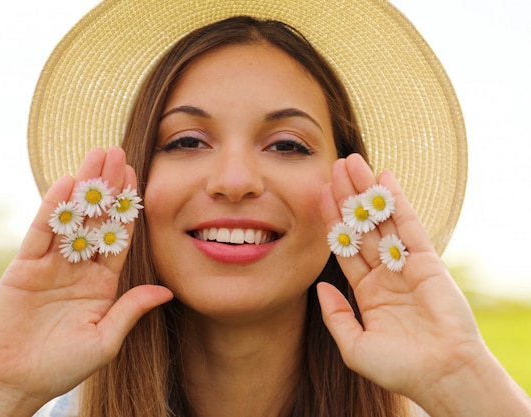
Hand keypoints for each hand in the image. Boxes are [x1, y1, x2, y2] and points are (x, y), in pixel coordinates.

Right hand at [0, 147, 172, 415]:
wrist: (18, 380)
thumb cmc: (64, 365)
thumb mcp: (105, 339)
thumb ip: (131, 309)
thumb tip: (166, 291)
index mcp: (102, 281)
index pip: (118, 236)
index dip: (126, 207)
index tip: (136, 177)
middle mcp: (79, 266)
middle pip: (96, 218)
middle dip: (107, 186)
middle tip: (117, 152)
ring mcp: (52, 264)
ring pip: (70, 217)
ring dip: (83, 187)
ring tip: (95, 156)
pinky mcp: (25, 267)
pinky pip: (41, 233)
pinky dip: (52, 208)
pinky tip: (65, 184)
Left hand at [316, 154, 528, 415]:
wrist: (441, 376)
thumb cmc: (398, 368)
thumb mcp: (354, 346)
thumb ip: (335, 315)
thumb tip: (320, 287)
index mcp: (368, 291)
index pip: (345, 248)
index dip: (332, 222)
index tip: (318, 195)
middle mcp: (385, 274)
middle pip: (361, 227)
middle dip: (347, 198)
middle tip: (334, 167)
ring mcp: (406, 265)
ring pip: (382, 220)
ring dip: (367, 192)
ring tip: (352, 163)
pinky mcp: (428, 261)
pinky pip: (409, 225)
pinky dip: (397, 201)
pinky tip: (384, 179)